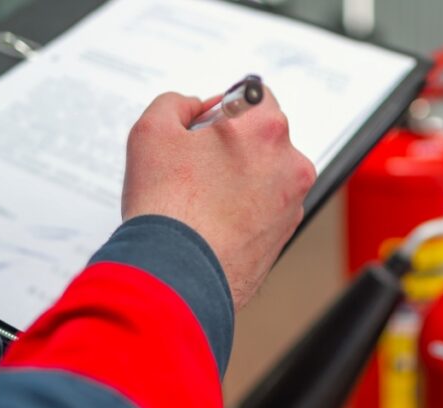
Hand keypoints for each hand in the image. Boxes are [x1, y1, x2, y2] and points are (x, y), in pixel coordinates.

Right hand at [122, 90, 315, 308]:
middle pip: (263, 136)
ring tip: (201, 198)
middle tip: (195, 164)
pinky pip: (266, 207)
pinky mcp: (285, 234)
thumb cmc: (168, 208)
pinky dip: (245, 208)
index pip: (255, 95)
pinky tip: (212, 220)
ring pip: (265, 173)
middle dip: (233, 143)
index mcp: (266, 129)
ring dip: (240, 176)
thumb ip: (175, 103)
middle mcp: (291, 163)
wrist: (177, 276)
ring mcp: (291, 202)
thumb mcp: (151, 131)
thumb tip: (192, 107)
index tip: (206, 124)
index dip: (225, 106)